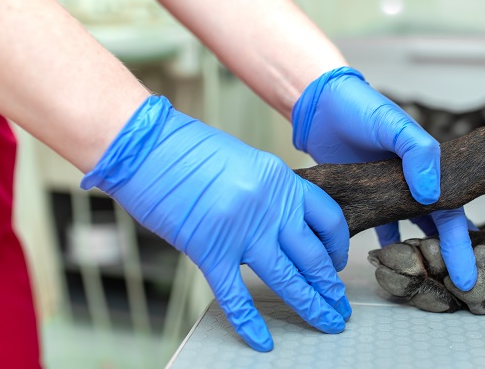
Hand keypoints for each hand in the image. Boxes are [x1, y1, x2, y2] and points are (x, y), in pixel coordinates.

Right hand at [82, 96, 350, 351]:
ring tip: (328, 322)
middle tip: (341, 306)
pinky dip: (250, 322)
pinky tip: (263, 340)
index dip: (337, 246)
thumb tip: (277, 227)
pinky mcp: (209, 250)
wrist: (144, 145)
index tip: (337, 263)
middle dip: (330, 287)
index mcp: (281, 180)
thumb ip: (266, 195)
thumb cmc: (186, 149)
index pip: (327, 218)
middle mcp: (270, 207)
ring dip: (311, 305)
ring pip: (287, 279)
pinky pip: (236, 295)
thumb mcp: (244, 163)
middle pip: (313, 256)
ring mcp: (241, 230)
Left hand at [292, 67, 476, 290]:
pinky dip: (378, 242)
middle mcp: (409, 181)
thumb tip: (428, 194)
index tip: (466, 278)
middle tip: (452, 289)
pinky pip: (373, 224)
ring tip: (419, 280)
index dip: (459, 244)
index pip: (450, 211)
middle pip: (433, 226)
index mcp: (426, 165)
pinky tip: (378, 261)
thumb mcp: (393, 124)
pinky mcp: (358, 195)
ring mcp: (384, 190)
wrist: (319, 104)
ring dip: (413, 252)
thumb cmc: (360, 107)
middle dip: (443, 256)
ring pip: (405, 229)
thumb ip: (417, 152)